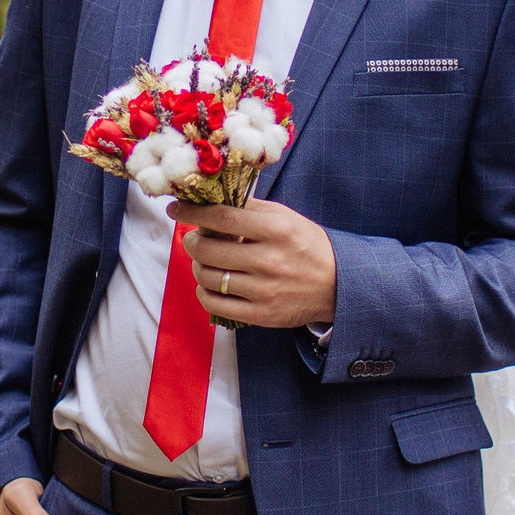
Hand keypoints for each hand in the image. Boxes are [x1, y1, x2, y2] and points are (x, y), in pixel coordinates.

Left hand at [169, 199, 337, 330]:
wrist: (338, 285)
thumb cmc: (307, 246)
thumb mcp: (286, 218)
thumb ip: (250, 208)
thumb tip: (210, 200)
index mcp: (277, 230)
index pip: (223, 217)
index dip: (192, 212)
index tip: (176, 208)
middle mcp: (269, 260)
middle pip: (209, 249)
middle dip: (191, 241)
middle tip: (192, 238)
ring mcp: (264, 291)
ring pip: (208, 277)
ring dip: (197, 266)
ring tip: (204, 260)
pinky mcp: (261, 315)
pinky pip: (215, 305)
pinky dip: (204, 292)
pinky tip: (209, 284)